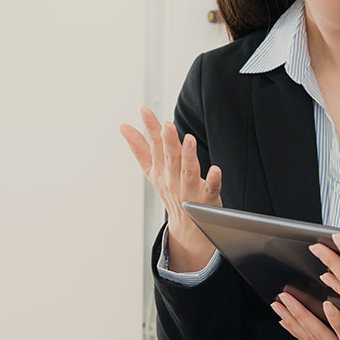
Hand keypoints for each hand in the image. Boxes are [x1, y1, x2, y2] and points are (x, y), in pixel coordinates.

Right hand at [119, 107, 222, 267]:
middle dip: (168, 142)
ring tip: (188, 140)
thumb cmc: (171, 193)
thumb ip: (139, 148)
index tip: (144, 111)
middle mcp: (173, 179)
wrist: (188, 228)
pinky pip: (211, 189)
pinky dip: (213, 180)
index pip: (154, 146)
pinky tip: (216, 170)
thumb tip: (123, 127)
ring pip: (188, 172)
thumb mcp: (152, 172)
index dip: (150, 127)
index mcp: (161, 170)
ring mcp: (191, 190)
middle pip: (170, 158)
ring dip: (188, 156)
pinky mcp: (208, 199)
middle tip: (167, 126)